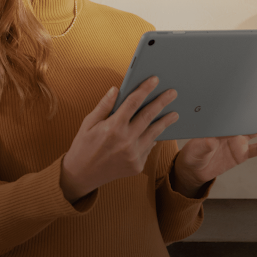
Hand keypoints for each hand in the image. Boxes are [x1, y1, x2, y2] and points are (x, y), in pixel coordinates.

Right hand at [61, 76, 178, 202]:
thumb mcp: (88, 122)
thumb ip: (104, 105)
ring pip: (154, 133)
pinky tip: (158, 131)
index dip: (145, 89)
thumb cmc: (84, 145)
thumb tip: (116, 89)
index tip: (154, 80)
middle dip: (162, 102)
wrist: (82, 176)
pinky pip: (148, 147)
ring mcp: (133, 155)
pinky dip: (153, 138)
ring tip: (174, 113)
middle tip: (173, 93)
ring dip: (165, 122)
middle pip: (148, 116)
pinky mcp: (137, 165)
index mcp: (113, 127)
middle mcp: (125, 141)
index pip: (133, 102)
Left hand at [173, 107, 256, 196]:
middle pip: (249, 119)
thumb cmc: (193, 153)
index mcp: (220, 123)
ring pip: (255, 131)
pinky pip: (255, 150)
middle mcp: (231, 129)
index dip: (246, 106)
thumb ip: (204, 144)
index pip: (235, 112)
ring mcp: (237, 141)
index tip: (256, 101)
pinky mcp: (241, 154)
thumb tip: (211, 140)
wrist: (194, 169)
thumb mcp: (195, 148)